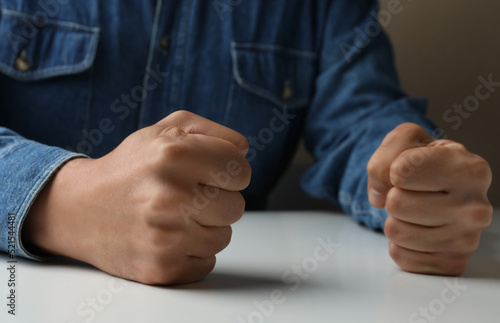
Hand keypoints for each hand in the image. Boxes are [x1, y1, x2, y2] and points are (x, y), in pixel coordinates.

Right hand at [23, 111, 250, 284]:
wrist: (79, 209)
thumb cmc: (130, 167)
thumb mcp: (165, 130)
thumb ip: (212, 132)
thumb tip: (243, 151)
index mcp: (174, 154)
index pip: (241, 171)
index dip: (229, 172)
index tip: (211, 174)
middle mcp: (170, 195)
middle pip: (236, 206)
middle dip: (217, 200)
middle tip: (187, 196)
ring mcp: (166, 236)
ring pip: (224, 237)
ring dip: (205, 227)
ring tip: (175, 216)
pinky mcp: (162, 268)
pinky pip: (207, 262)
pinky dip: (193, 251)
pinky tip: (168, 237)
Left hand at [367, 123, 491, 275]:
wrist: (441, 192)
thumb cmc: (424, 163)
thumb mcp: (406, 140)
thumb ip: (385, 155)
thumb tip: (379, 197)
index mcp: (470, 170)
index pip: (401, 172)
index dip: (395, 168)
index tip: (409, 169)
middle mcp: (476, 207)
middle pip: (395, 203)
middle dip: (394, 195)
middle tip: (413, 193)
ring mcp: (467, 240)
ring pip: (394, 231)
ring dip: (396, 220)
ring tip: (416, 211)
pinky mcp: (452, 264)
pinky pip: (399, 255)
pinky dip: (400, 243)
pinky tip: (419, 231)